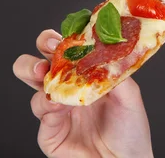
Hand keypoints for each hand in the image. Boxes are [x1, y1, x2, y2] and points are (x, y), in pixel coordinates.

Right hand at [13, 29, 153, 157]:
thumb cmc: (131, 132)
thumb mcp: (130, 96)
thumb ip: (115, 72)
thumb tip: (103, 48)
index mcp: (88, 76)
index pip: (70, 49)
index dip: (65, 37)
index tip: (66, 32)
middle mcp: (69, 88)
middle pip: (44, 58)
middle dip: (41, 48)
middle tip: (49, 48)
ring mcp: (56, 108)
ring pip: (32, 80)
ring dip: (35, 71)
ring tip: (45, 73)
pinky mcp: (49, 130)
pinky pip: (40, 110)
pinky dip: (46, 103)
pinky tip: (58, 104)